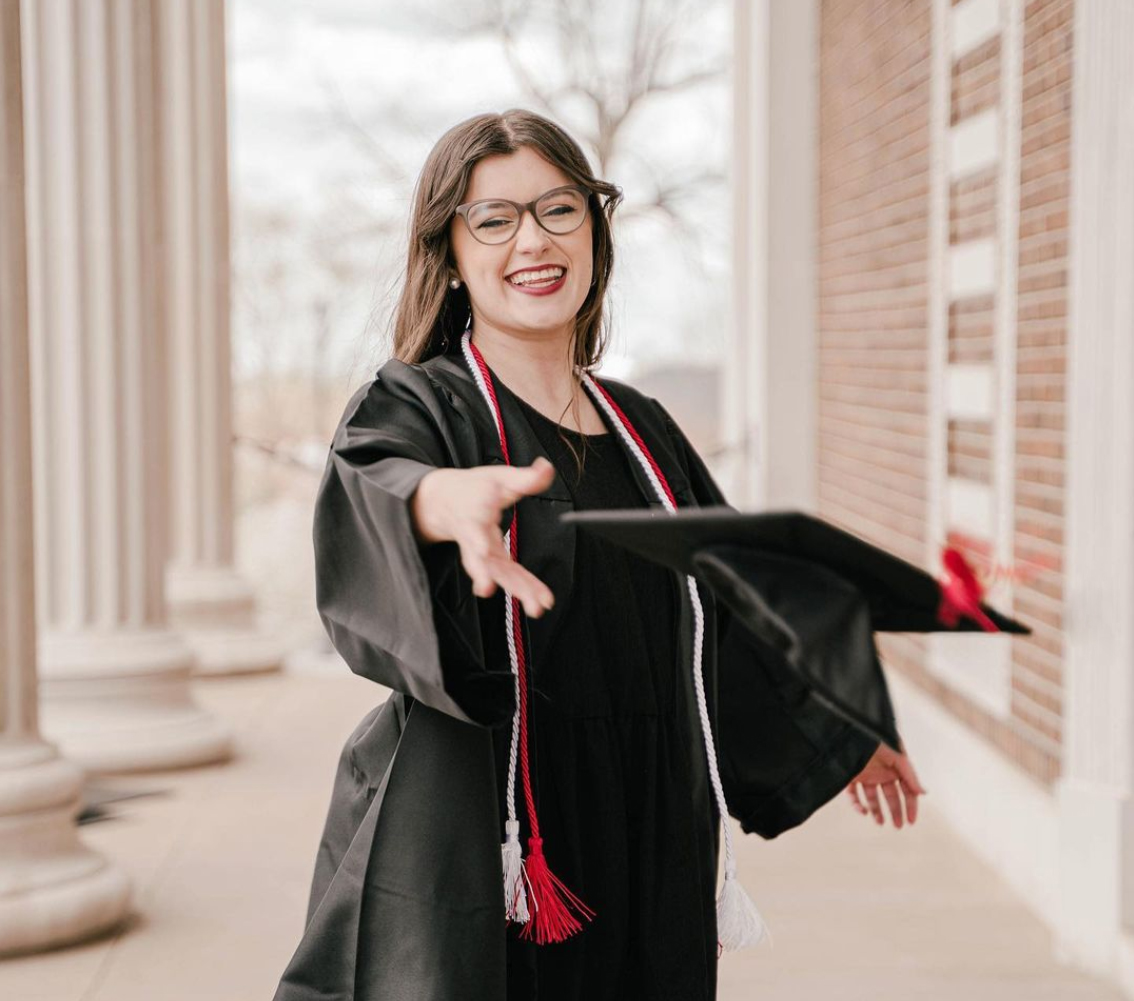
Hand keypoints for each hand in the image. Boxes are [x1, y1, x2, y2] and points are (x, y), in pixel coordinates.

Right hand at [411, 457, 556, 618]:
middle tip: (505, 592)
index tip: (481, 550)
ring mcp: (480, 552)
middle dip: (492, 576)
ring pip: (496, 574)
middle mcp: (473, 537)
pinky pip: (507, 576)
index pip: (473, 526)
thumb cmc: (475, 488)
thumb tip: (547, 467)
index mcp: (473, 512)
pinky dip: (522, 588)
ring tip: (536, 607)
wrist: (446, 502)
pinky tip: (536, 602)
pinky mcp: (490, 561)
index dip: (476, 539)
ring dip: (516, 589)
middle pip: (482, 559)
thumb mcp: (498, 477)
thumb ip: (524, 477)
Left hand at [845, 737, 925, 828]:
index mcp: (895, 767)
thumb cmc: (877, 735)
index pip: (907, 790)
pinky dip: (857, 804)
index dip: (910, 806)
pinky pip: (853, 794)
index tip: (911, 821)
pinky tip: (863, 811)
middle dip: (896, 811)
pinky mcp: (850, 775)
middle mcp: (881, 772)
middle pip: (891, 796)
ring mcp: (866, 774)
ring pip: (872, 798)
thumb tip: (924, 792)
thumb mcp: (896, 754)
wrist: (853, 726)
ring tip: (880, 822)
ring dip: (876, 810)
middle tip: (898, 826)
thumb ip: (909, 774)